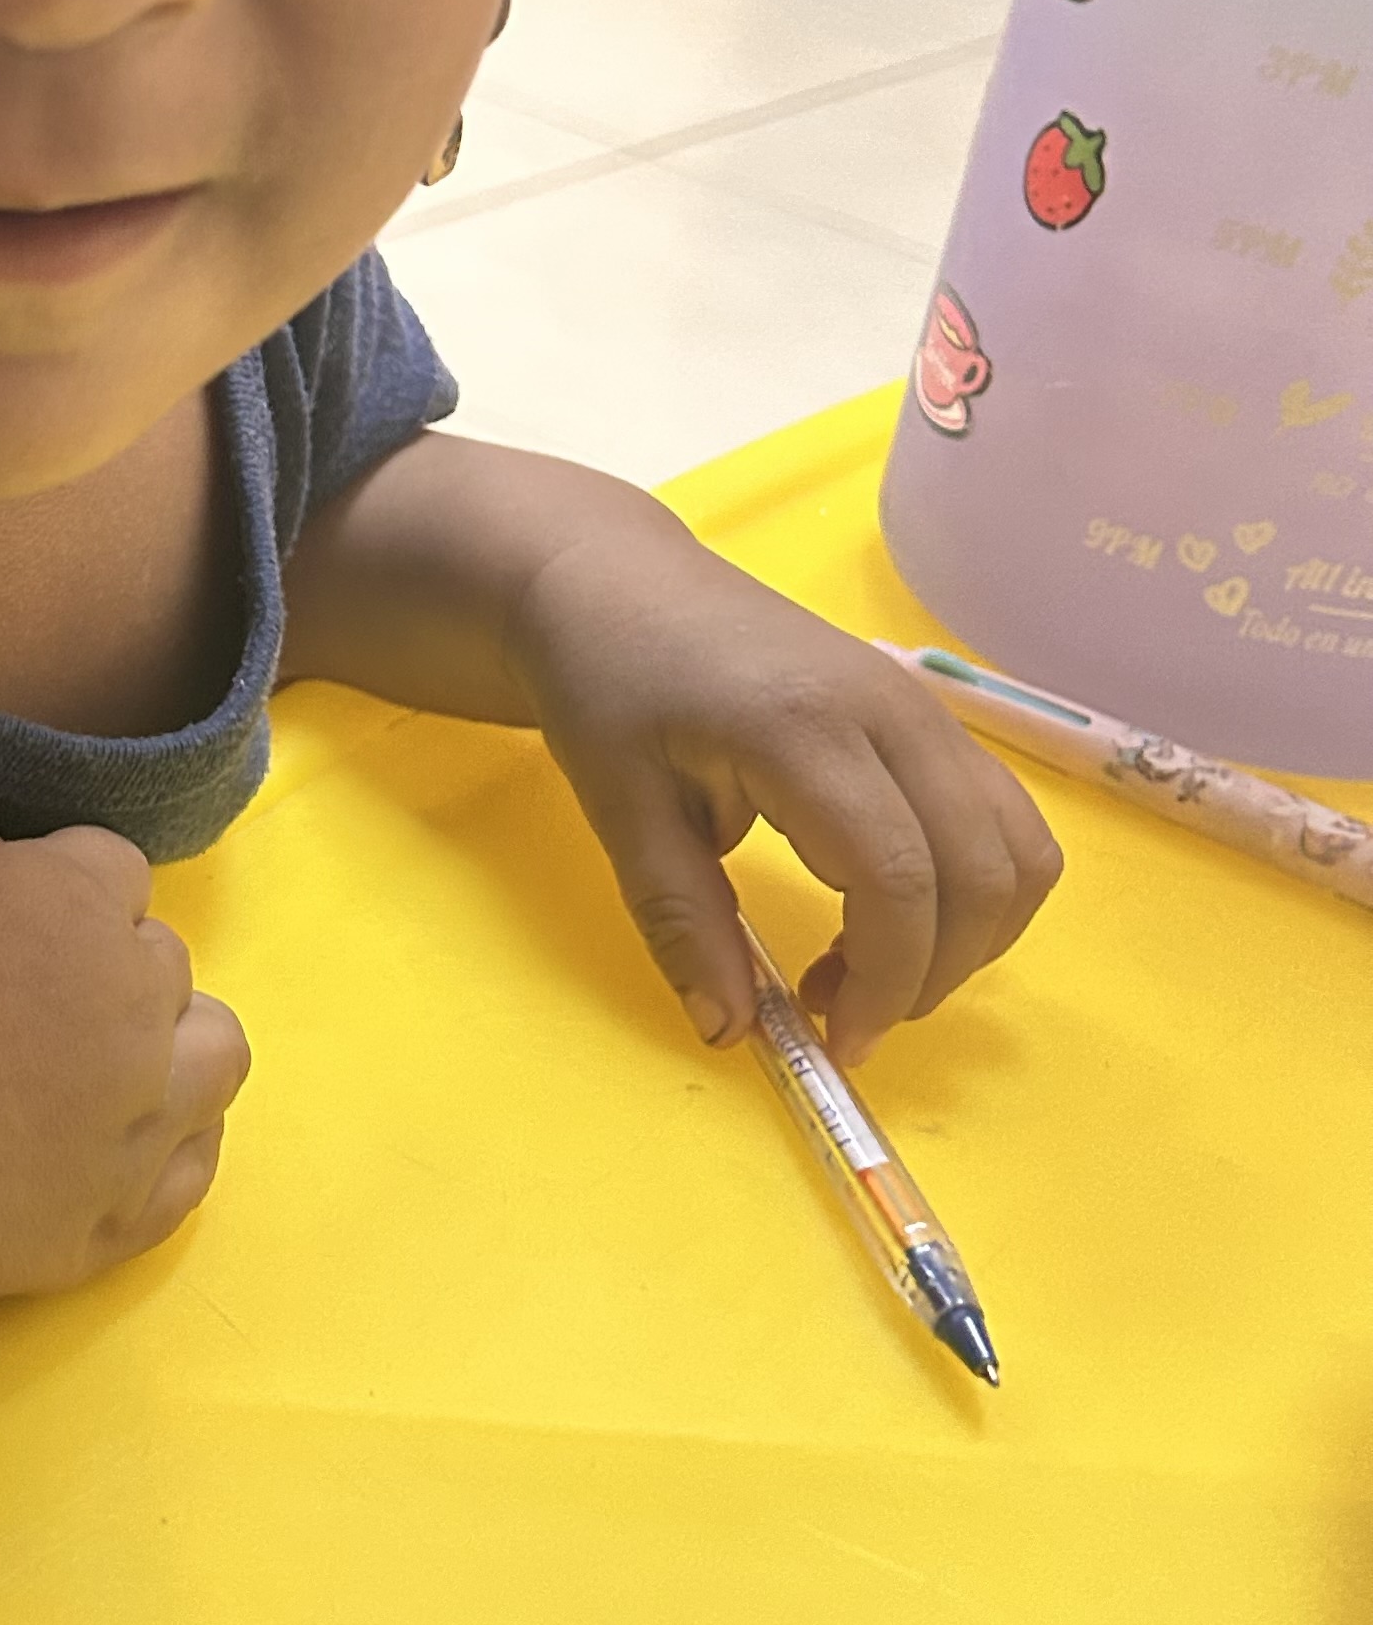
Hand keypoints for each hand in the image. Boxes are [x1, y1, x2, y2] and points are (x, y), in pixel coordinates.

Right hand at [0, 817, 248, 1363]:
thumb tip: (8, 868)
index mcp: (81, 902)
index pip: (116, 872)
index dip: (61, 895)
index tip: (6, 931)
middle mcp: (136, 1005)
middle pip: (166, 964)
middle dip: (111, 971)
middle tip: (30, 1008)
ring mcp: (141, 1119)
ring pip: (218, 1057)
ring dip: (177, 1049)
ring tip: (108, 1071)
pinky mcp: (120, 1217)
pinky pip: (196, 1172)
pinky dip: (174, 1147)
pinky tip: (125, 1141)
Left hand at [518, 525, 1060, 1065]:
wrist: (616, 582)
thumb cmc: (608, 684)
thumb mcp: (620, 810)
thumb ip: (681, 922)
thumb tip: (730, 1031)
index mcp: (805, 730)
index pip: (899, 878)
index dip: (885, 981)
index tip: (834, 1043)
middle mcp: (891, 711)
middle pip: (981, 871)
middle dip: (933, 974)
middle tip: (845, 1013)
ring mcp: (921, 706)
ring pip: (1017, 846)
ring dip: (970, 935)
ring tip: (869, 966)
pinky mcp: (928, 713)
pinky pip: (1001, 817)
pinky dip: (977, 888)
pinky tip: (893, 912)